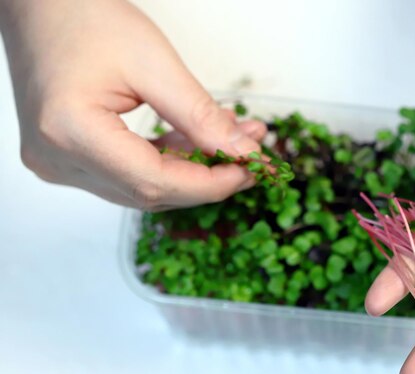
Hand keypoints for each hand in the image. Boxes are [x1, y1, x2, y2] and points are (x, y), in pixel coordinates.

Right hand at [0, 0, 265, 208]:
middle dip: (208, 178)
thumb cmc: (83, 17)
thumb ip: (199, 115)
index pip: (154, 182)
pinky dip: (168, 163)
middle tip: (250, 157)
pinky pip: (130, 174)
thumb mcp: (154, 62)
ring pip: (143, 187)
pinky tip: (197, 143)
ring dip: (192, 170)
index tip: (250, 170)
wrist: (42, 7)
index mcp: (70, 132)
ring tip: (232, 142)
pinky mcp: (70, 159)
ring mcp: (59, 163)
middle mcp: (57, 159)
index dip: (210, 183)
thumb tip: (240, 153)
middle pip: (150, 192)